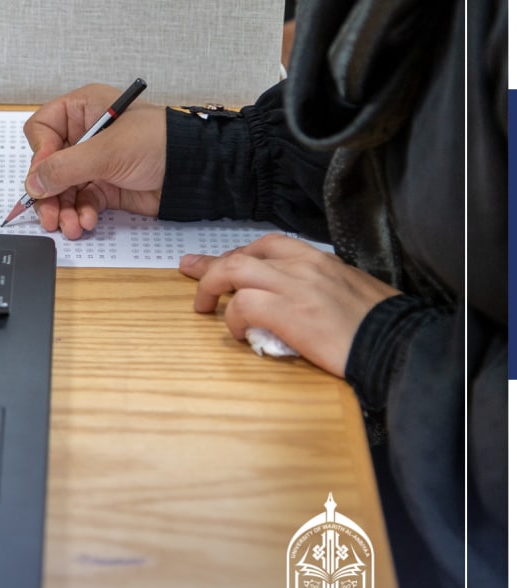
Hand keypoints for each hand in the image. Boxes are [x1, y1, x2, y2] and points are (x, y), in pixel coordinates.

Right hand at [23, 83, 166, 238]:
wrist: (197, 171)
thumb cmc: (161, 142)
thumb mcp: (108, 151)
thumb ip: (66, 167)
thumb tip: (33, 184)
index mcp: (83, 110)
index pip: (42, 129)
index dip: (40, 154)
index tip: (44, 176)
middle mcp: (84, 136)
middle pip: (48, 166)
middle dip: (48, 193)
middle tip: (49, 215)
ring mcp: (94, 163)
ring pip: (62, 189)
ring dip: (62, 210)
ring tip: (70, 226)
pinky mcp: (105, 187)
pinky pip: (80, 202)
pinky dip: (79, 214)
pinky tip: (86, 222)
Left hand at [178, 233, 400, 375]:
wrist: (397, 343)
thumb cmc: (379, 324)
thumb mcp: (350, 290)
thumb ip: (320, 286)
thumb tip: (300, 298)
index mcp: (319, 259)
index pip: (268, 244)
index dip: (239, 254)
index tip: (222, 263)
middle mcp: (303, 265)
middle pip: (243, 254)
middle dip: (211, 265)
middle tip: (191, 273)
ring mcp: (294, 286)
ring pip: (234, 270)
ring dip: (210, 286)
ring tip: (204, 306)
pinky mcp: (288, 312)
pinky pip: (243, 305)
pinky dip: (232, 318)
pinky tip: (238, 332)